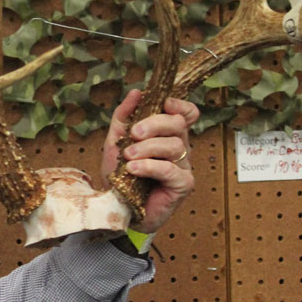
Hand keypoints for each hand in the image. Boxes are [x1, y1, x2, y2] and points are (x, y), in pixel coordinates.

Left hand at [100, 89, 198, 232]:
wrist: (118, 209)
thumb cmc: (121, 176)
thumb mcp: (116, 142)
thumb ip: (124, 117)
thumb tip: (137, 92)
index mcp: (166, 135)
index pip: (186, 114)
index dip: (179, 105)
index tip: (163, 103)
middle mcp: (179, 148)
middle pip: (178, 124)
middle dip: (155, 124)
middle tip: (135, 133)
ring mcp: (183, 166)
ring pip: (174, 146)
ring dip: (147, 148)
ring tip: (128, 157)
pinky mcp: (182, 185)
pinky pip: (170, 170)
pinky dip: (150, 166)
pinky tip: (133, 169)